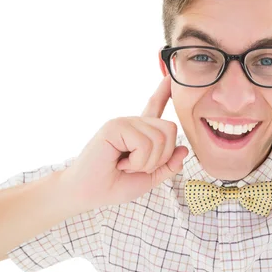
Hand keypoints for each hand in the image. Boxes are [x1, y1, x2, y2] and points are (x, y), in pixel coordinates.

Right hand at [58, 75, 188, 212]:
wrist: (87, 193)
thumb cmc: (114, 185)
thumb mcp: (149, 178)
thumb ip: (168, 166)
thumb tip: (184, 149)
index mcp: (140, 132)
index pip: (155, 107)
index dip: (163, 93)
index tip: (169, 78)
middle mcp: (133, 123)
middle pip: (170, 129)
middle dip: (161, 157)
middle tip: (137, 167)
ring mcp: (124, 122)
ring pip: (160, 138)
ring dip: (146, 162)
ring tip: (126, 166)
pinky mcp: (115, 126)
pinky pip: (144, 143)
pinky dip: (137, 161)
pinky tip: (119, 163)